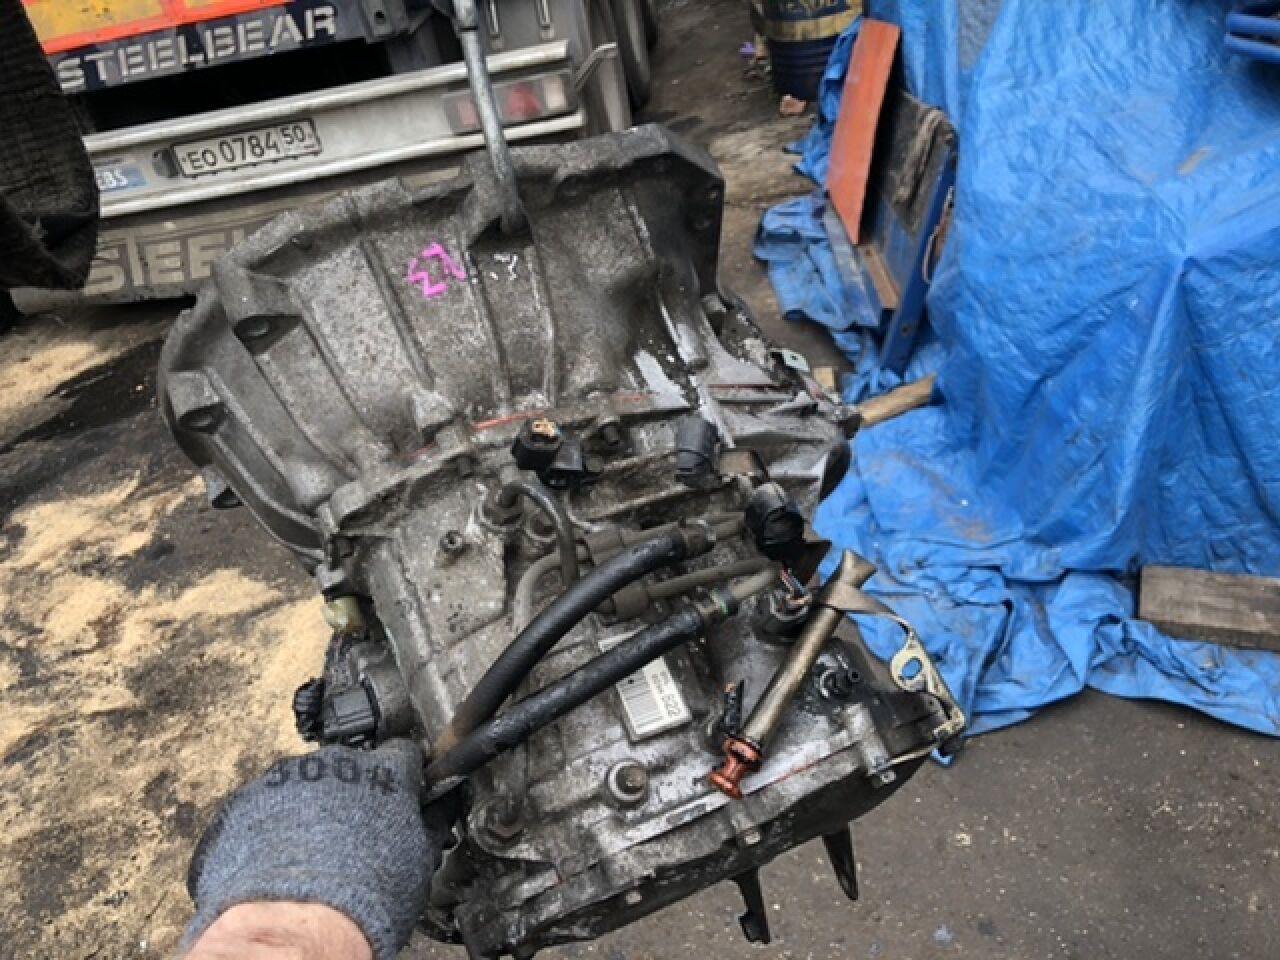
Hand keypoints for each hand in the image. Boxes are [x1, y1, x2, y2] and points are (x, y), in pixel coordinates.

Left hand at [183, 740, 443, 959]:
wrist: (296, 926)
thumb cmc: (361, 901)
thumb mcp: (417, 863)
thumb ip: (423, 827)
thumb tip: (431, 819)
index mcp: (386, 772)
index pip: (404, 754)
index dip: (404, 776)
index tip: (401, 794)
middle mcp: (338, 763)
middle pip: (350, 768)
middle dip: (353, 795)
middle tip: (354, 838)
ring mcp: (288, 778)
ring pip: (305, 786)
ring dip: (311, 810)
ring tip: (313, 856)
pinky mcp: (246, 801)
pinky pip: (264, 807)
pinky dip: (272, 828)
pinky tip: (280, 863)